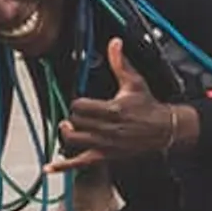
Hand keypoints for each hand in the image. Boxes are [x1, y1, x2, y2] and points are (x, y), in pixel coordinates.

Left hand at [52, 41, 194, 170]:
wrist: (162, 130)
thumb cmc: (147, 106)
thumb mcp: (134, 82)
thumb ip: (120, 63)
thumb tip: (114, 43)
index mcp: (113, 110)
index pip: (81, 106)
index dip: (77, 102)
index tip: (80, 101)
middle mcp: (108, 130)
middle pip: (76, 122)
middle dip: (73, 116)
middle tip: (76, 112)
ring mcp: (105, 146)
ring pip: (74, 140)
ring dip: (67, 133)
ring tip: (67, 127)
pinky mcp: (105, 157)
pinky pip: (80, 163)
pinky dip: (63, 166)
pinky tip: (49, 167)